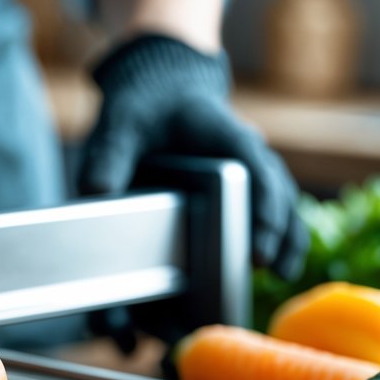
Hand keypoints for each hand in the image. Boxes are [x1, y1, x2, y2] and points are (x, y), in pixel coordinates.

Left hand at [78, 34, 307, 280]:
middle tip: (261, 272)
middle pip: (277, 199)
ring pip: (282, 211)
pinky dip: (273, 245)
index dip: (262, 215)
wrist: (157, 99)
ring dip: (283, 245)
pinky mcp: (240, 195)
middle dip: (275, 238)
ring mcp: (250, 177)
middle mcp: (248, 158)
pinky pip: (268, 220)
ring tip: (277, 281)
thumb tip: (96, 191)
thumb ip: (109, 156)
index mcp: (227, 137)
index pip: (256, 174)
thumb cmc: (145, 111)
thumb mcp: (122, 125)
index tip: (256, 254)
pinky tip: (270, 274)